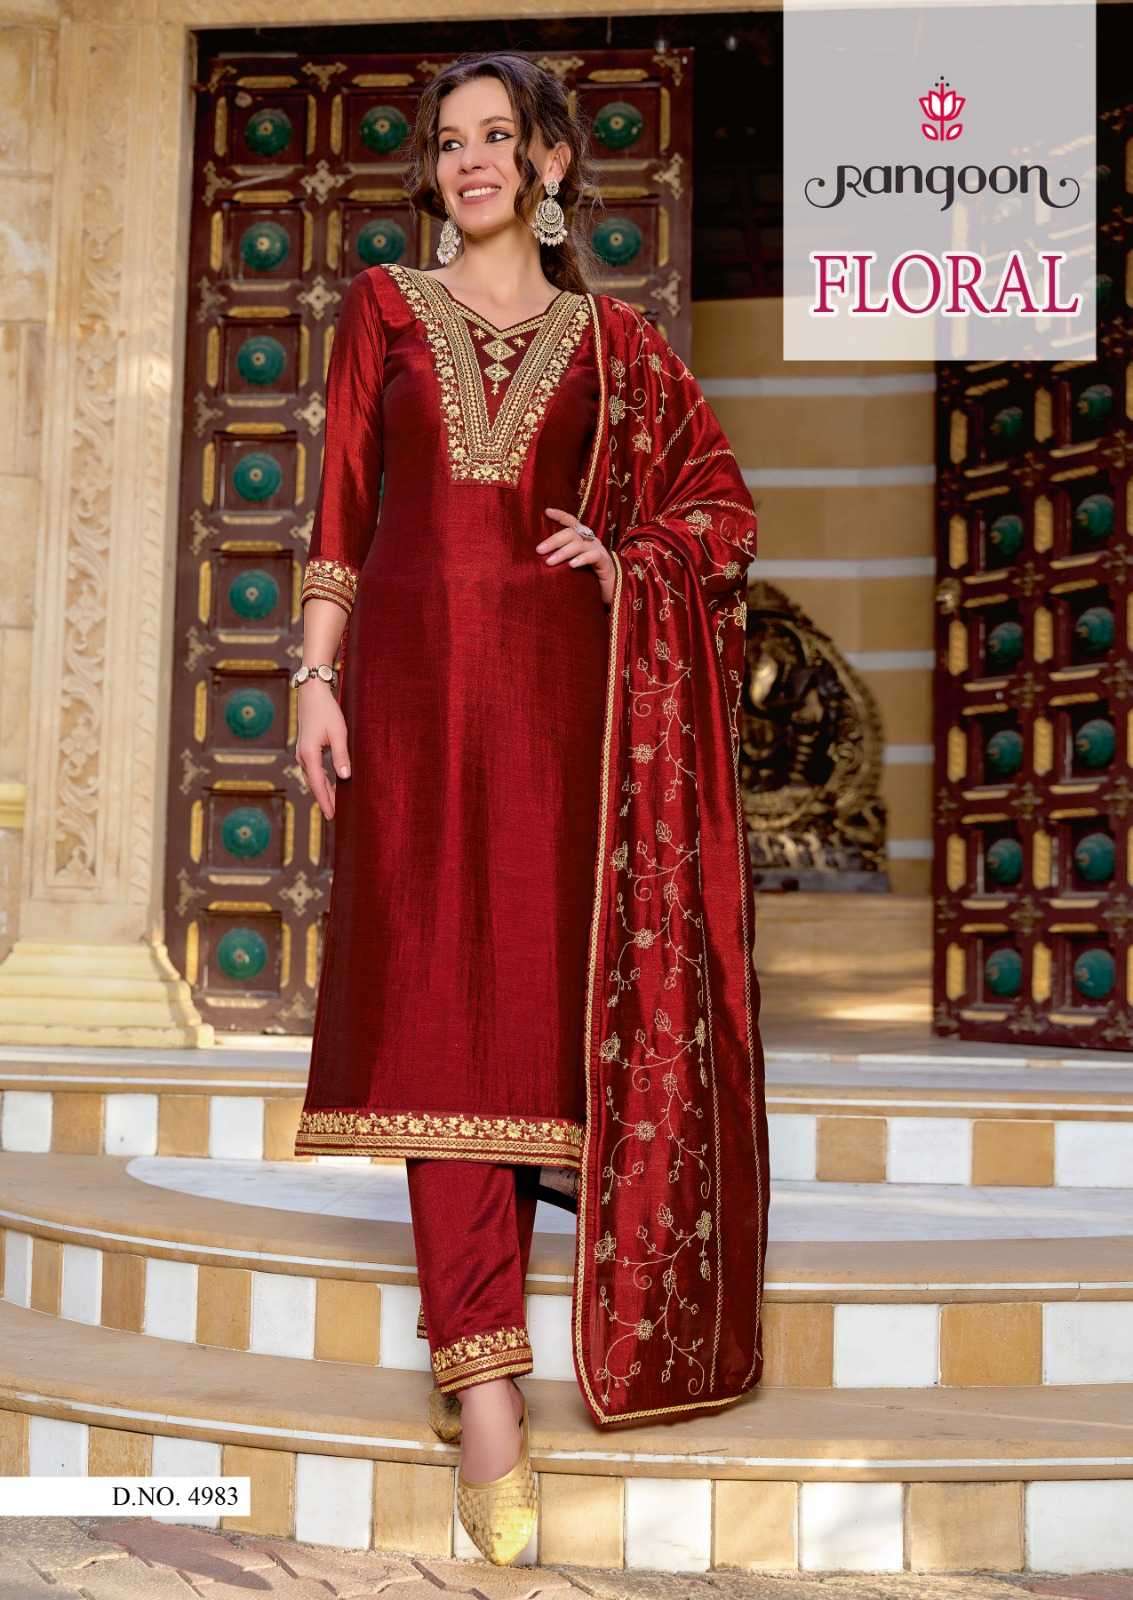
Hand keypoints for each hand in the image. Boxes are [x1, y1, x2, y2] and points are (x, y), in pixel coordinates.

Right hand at [295, 681, 349, 820]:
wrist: (312, 692)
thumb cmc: (326, 710)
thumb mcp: (338, 733)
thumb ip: (341, 756)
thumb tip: (345, 777)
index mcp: (309, 754)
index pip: (319, 785)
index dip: (326, 802)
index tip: (332, 817)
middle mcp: (303, 756)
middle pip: (315, 785)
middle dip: (325, 800)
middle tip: (336, 816)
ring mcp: (302, 753)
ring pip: (314, 778)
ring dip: (324, 791)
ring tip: (336, 804)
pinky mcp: (306, 748)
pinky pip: (314, 770)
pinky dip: (322, 780)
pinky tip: (331, 785)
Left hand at [538, 508, 615, 607]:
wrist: (612, 592)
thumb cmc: (588, 579)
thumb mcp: (572, 566)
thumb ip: (561, 559)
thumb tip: (540, 559)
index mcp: (583, 538)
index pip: (572, 522)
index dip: (560, 515)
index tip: (546, 512)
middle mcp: (591, 541)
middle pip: (571, 533)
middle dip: (554, 540)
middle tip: (539, 550)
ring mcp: (599, 550)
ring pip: (580, 545)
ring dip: (563, 552)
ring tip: (549, 562)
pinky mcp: (605, 562)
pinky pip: (593, 556)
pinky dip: (582, 559)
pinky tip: (571, 565)